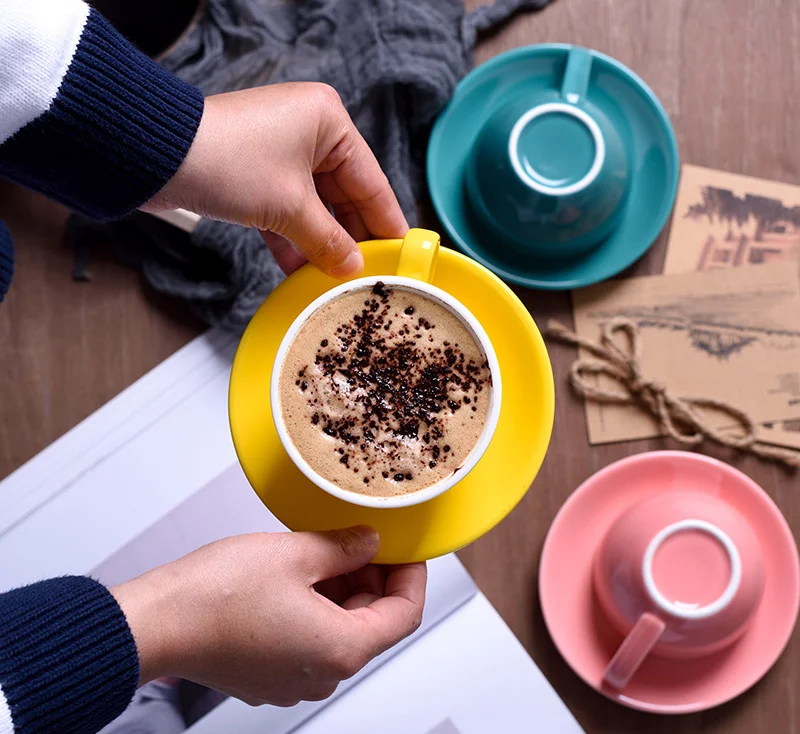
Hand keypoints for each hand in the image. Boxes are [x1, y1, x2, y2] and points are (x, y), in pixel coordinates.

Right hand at [111, 527, 425, 705]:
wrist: (158, 621)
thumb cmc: (217, 596)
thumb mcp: (296, 553)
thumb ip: (345, 547)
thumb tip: (369, 542)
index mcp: (340, 650)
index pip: (405, 614)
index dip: (411, 575)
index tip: (406, 549)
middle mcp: (322, 674)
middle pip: (372, 622)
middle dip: (372, 577)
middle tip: (359, 537)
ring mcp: (293, 678)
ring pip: (340, 628)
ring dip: (342, 588)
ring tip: (323, 548)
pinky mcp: (269, 672)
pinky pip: (310, 636)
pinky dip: (315, 604)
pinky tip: (299, 572)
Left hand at [143, 83, 407, 276]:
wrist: (151, 155)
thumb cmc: (228, 161)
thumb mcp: (290, 207)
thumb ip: (328, 240)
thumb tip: (353, 266)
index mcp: (329, 123)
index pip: (372, 182)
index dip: (386, 223)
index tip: (400, 256)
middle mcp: (308, 132)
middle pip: (344, 197)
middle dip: (350, 239)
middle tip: (367, 276)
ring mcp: (280, 153)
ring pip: (314, 208)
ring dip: (320, 244)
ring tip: (336, 281)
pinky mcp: (254, 174)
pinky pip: (286, 212)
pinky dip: (292, 240)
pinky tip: (300, 272)